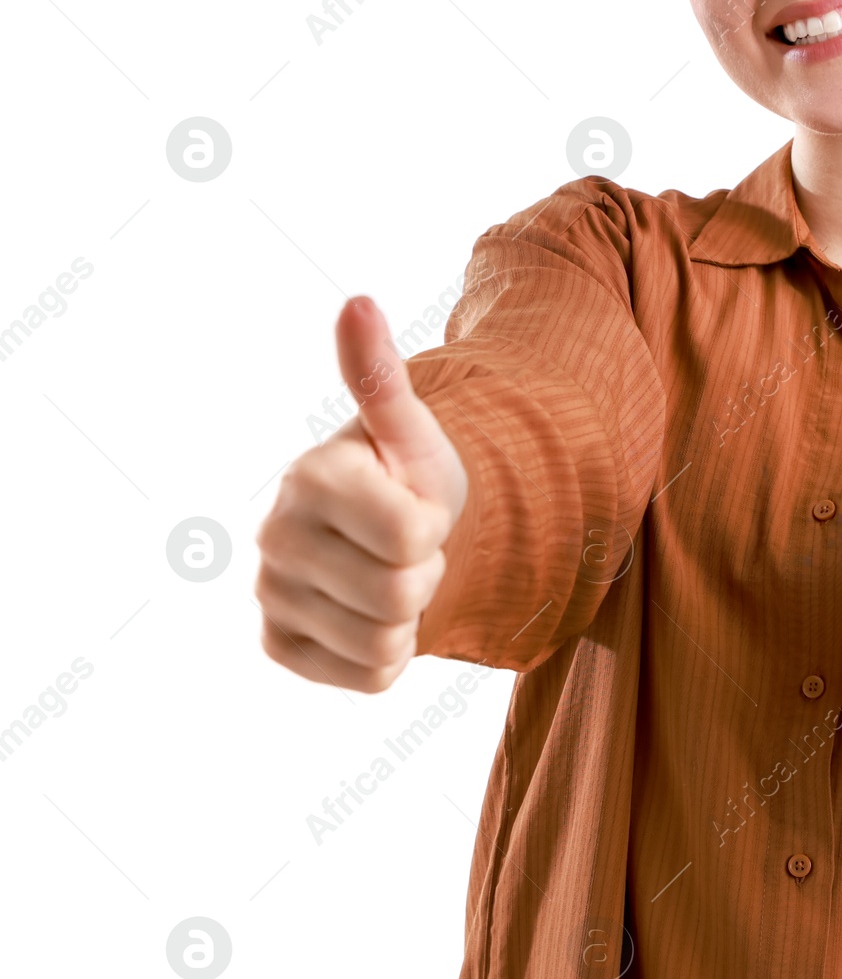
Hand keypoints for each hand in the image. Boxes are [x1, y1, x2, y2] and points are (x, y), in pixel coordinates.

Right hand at [255, 296, 468, 691]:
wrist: (392, 534)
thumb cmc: (406, 473)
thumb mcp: (410, 428)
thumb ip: (382, 376)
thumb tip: (356, 302)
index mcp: (309, 477)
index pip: (414, 535)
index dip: (435, 523)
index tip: (414, 504)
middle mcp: (274, 537)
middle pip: (402, 592)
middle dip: (425, 571)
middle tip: (406, 545)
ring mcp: (270, 595)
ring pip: (386, 641)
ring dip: (410, 613)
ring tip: (391, 574)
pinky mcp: (279, 646)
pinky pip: (368, 676)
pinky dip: (390, 653)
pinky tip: (372, 612)